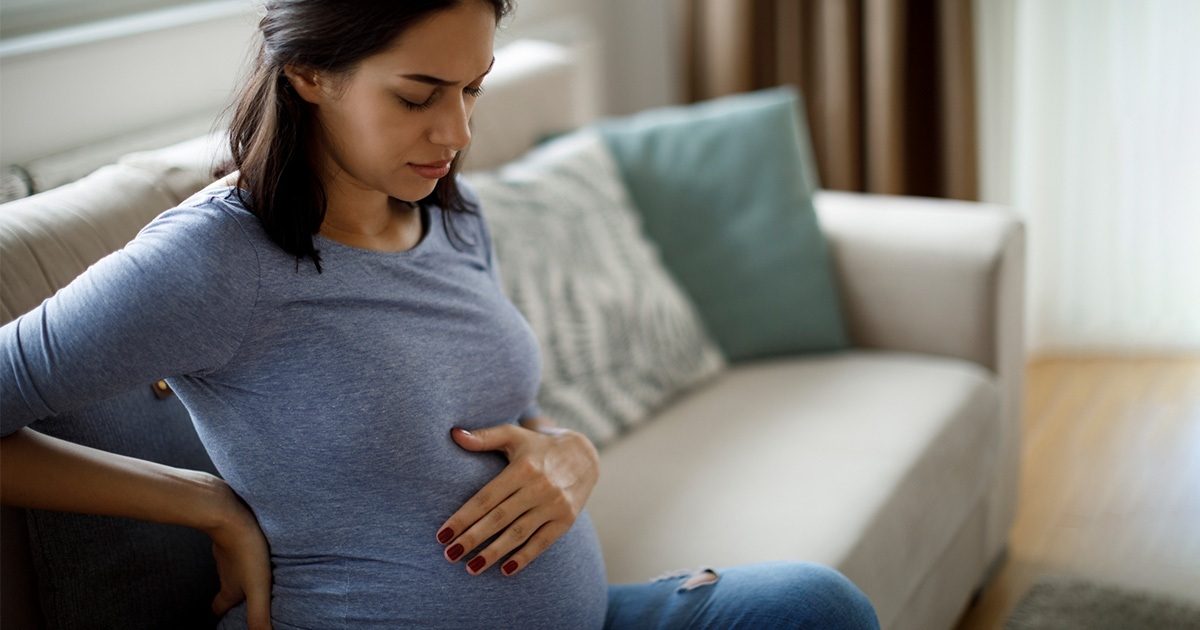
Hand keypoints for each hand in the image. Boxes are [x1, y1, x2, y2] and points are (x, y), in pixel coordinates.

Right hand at [204, 480, 273, 629]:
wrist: (229, 513)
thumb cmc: (246, 550)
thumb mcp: (258, 587)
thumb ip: (259, 615)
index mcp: (229, 588)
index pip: (219, 607)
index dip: (222, 614)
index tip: (224, 617)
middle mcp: (224, 571)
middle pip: (225, 587)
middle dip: (233, 594)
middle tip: (243, 596)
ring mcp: (226, 550)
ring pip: (230, 566)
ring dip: (240, 571)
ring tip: (254, 571)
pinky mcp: (232, 531)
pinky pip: (235, 544)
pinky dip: (243, 549)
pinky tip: (255, 543)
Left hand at [437, 420, 599, 576]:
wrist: (583, 456)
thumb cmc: (538, 447)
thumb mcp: (514, 435)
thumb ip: (484, 437)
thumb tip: (454, 434)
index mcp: (523, 468)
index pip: (486, 497)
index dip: (463, 517)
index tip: (442, 534)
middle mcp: (539, 487)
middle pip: (499, 518)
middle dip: (473, 538)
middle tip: (449, 554)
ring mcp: (554, 505)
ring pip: (519, 533)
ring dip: (494, 553)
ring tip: (471, 568)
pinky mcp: (566, 520)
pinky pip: (542, 543)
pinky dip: (525, 557)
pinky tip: (505, 570)